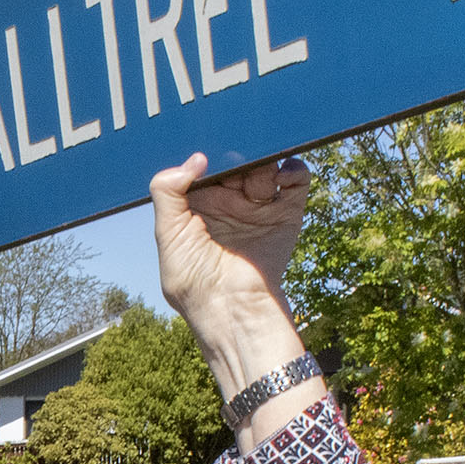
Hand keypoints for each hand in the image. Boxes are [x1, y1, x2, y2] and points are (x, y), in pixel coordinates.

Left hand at [150, 152, 308, 324]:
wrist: (232, 306)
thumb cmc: (193, 279)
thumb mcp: (168, 234)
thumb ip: (167, 193)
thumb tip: (195, 159)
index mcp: (200, 204)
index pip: (205, 166)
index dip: (207, 157)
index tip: (208, 157)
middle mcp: (230, 201)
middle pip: (238, 160)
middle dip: (237, 158)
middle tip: (236, 169)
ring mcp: (259, 205)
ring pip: (265, 164)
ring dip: (262, 165)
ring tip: (255, 187)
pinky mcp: (286, 213)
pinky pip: (296, 178)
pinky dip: (294, 169)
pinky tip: (281, 178)